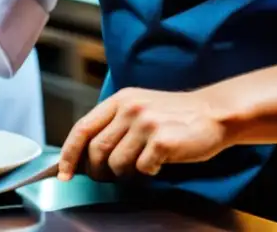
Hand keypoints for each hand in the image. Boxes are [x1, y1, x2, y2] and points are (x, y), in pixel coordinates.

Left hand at [59, 87, 230, 181]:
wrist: (213, 113)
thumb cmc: (174, 116)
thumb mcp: (139, 109)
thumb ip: (114, 125)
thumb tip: (85, 156)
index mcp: (119, 100)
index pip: (82, 128)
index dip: (69, 153)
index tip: (63, 173)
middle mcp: (129, 108)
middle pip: (95, 150)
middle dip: (96, 171)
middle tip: (107, 177)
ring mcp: (145, 123)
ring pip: (116, 163)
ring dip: (124, 173)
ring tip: (139, 166)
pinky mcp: (161, 139)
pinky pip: (142, 168)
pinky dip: (148, 172)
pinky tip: (158, 163)